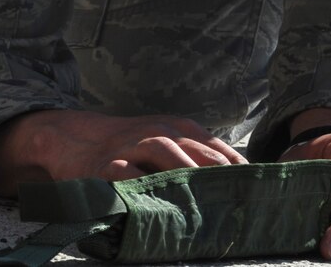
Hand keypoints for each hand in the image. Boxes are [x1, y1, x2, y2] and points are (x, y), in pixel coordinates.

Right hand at [0, 109, 245, 195]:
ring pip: (165, 153)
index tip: (256, 192)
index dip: (236, 170)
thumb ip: (194, 158)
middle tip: (237, 202)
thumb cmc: (129, 146)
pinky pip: (126, 174)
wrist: (74, 137)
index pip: (216, 149)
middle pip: (196, 150)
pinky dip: (142, 186)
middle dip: (217, 175)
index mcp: (178, 128)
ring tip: (205, 199)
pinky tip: (157, 203)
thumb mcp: (164, 142)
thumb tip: (234, 186)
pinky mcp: (106, 165)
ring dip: (185, 174)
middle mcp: (158, 132)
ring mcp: (132, 145)